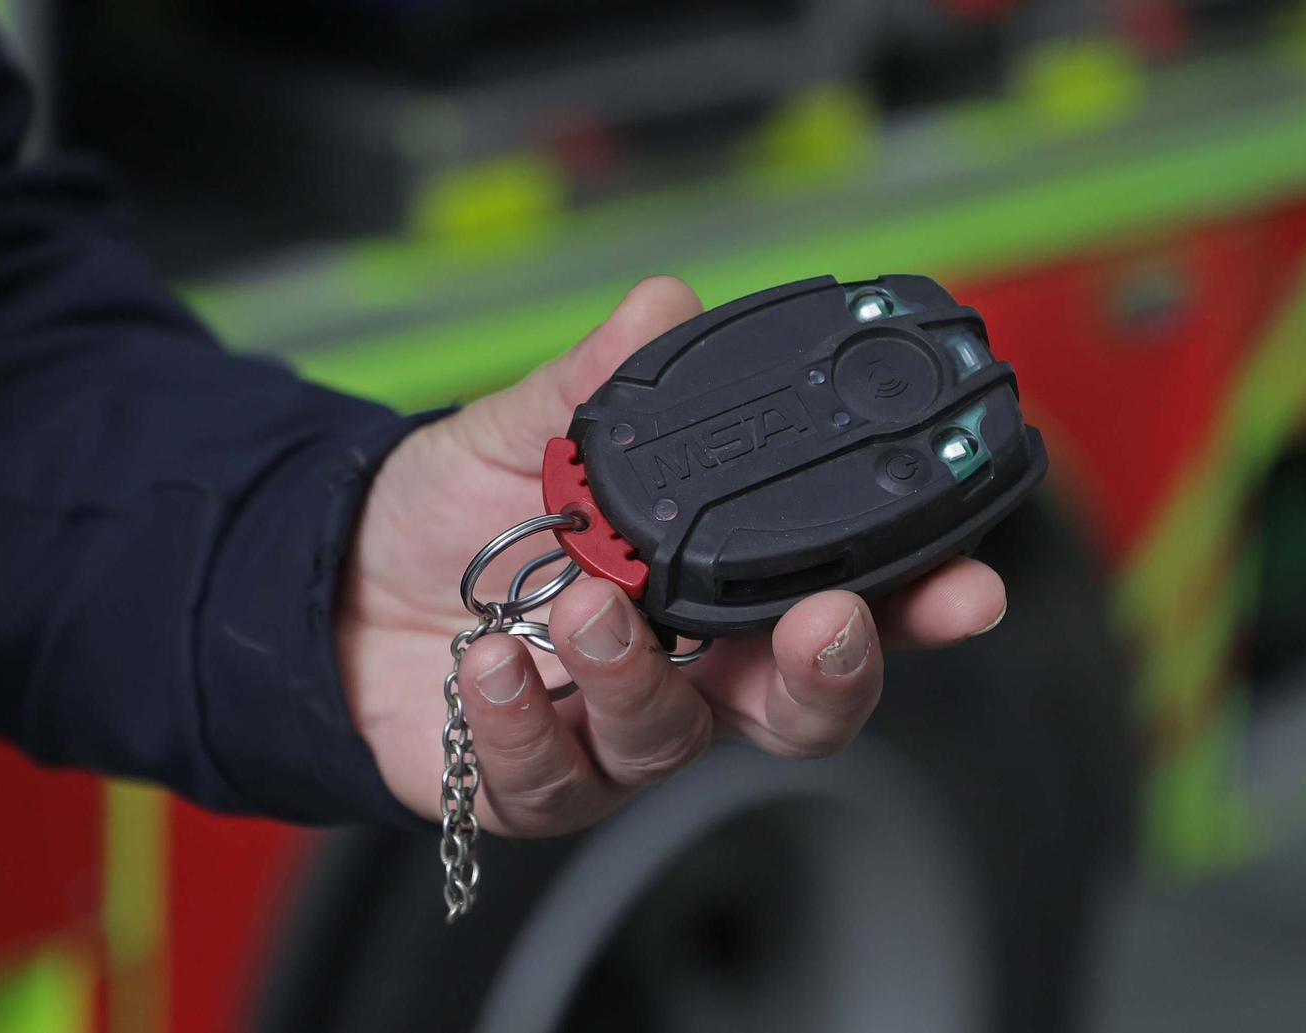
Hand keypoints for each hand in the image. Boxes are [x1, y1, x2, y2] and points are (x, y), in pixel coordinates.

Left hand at [337, 276, 1006, 834]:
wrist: (342, 586)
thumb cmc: (459, 517)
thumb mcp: (527, 433)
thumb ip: (597, 383)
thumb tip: (664, 303)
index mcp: (709, 584)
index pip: (837, 602)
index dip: (913, 603)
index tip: (963, 583)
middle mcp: (684, 669)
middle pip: (799, 707)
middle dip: (830, 675)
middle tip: (824, 626)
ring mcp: (613, 733)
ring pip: (672, 738)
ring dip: (640, 674)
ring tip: (590, 606)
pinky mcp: (534, 782)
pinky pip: (550, 777)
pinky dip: (523, 721)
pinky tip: (489, 664)